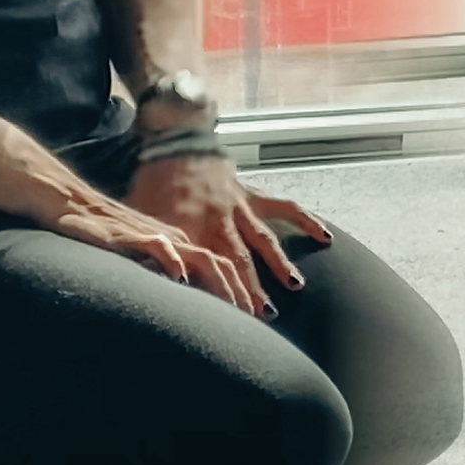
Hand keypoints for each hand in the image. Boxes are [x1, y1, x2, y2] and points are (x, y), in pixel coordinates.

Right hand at [38, 181, 279, 318]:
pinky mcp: (132, 233)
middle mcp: (178, 237)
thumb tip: (179, 303)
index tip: (254, 319)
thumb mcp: (140, 255)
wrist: (71, 202)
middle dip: (242, 294)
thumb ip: (160, 272)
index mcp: (183, 241)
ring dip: (221, 285)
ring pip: (202, 257)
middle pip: (223, 264)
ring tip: (233, 309)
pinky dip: (174, 262)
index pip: (223, 267)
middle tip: (254, 321)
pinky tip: (181, 280)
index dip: (241, 292)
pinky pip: (159, 245)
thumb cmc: (104, 231)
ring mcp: (158, 234)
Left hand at [123, 153, 334, 311]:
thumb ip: (151, 249)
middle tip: (265, 318)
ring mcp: (241, 208)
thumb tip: (153, 281)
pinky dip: (307, 222)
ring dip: (279, 264)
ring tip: (295, 287)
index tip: (228, 320)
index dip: (218, 295)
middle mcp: (220, 221)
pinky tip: (325, 238)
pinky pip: (284, 208)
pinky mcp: (253, 196)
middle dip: (252, 291)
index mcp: (191, 229)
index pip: (207, 269)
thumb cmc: (152, 186)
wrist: (173, 144)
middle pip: (239, 262)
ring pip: (264, 240)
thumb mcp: (139, 220)